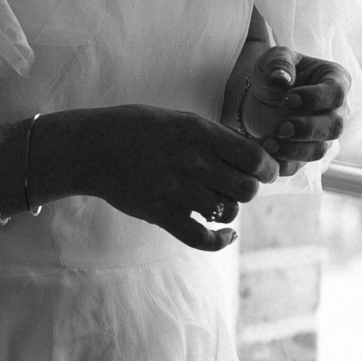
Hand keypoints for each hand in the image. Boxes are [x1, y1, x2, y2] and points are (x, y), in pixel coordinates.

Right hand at [45, 105, 278, 250]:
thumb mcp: (180, 120)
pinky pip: (202, 237)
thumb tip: (249, 154)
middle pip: (247, 189)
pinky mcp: (163, 214)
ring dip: (228, 210)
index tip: (263, 173)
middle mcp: (195, 162)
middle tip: (236, 188)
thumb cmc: (138, 130)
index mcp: (201, 134)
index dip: (266, 169)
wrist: (94, 149)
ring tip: (217, 203)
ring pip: (228, 212)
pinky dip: (220, 240)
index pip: (255, 158)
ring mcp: (179, 190)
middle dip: (248, 190)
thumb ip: (214, 136)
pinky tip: (225, 236)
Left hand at [264, 54, 346, 173]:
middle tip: (280, 127)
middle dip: (307, 129)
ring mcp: (323, 135)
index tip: (286, 99)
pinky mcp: (306, 153)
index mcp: (335, 81)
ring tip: (268, 142)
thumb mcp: (272, 59)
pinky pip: (300, 166)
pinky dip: (283, 163)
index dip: (314, 98)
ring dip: (294, 150)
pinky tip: (266, 153)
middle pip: (334, 127)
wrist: (259, 98)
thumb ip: (279, 63)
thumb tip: (282, 79)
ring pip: (319, 150)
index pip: (336, 93)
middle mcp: (336, 111)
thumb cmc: (273, 73)